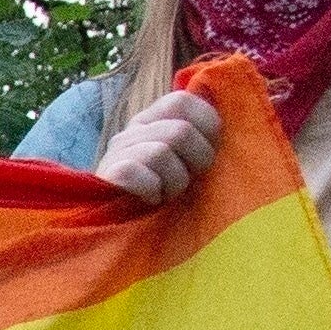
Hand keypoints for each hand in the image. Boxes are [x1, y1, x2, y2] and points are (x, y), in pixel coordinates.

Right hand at [89, 87, 221, 208]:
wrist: (119, 229)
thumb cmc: (162, 192)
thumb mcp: (183, 159)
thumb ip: (197, 135)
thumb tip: (222, 117)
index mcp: (151, 120)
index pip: (181, 100)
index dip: (206, 124)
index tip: (208, 149)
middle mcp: (132, 131)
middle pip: (180, 131)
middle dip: (196, 160)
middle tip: (189, 179)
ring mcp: (117, 152)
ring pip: (161, 152)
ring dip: (174, 182)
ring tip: (168, 194)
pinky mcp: (107, 175)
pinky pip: (135, 171)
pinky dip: (151, 189)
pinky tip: (150, 199)